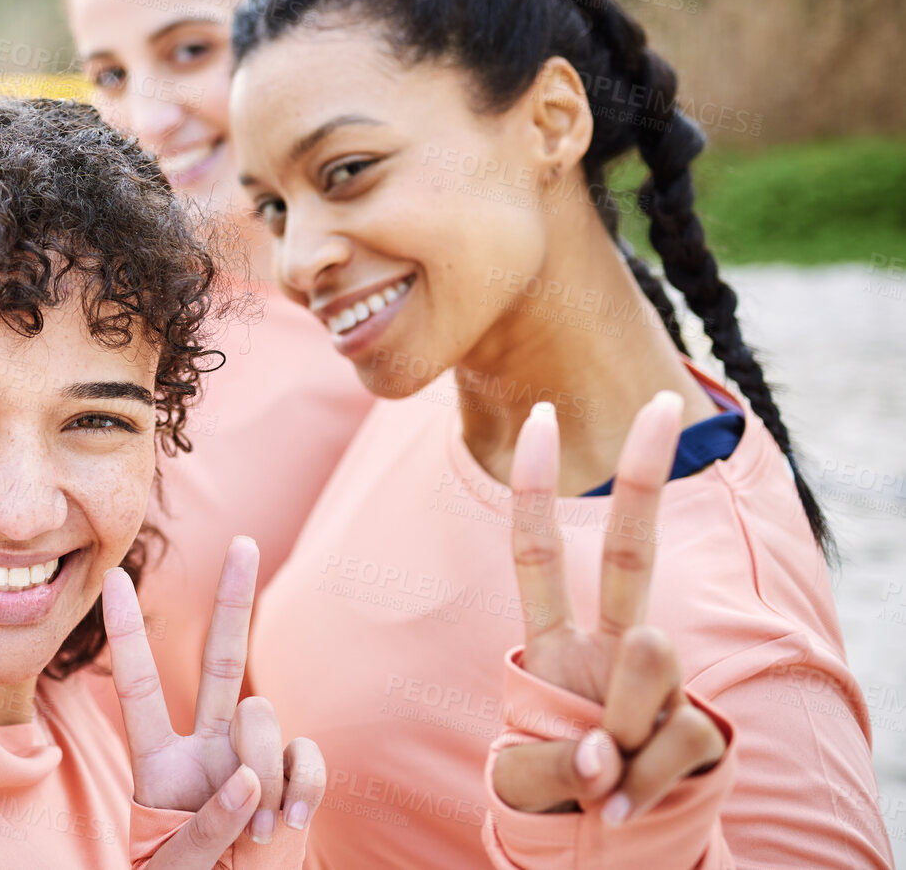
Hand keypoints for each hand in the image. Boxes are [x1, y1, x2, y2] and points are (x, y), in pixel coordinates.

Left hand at [105, 536, 324, 865]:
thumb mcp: (173, 865)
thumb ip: (205, 829)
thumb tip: (249, 780)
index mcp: (160, 764)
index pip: (138, 689)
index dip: (128, 634)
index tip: (115, 579)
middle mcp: (209, 749)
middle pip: (223, 662)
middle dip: (235, 600)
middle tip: (245, 541)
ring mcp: (255, 760)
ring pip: (264, 722)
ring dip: (261, 774)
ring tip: (252, 836)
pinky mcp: (294, 780)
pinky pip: (306, 760)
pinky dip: (300, 790)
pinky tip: (285, 824)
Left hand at [493, 392, 727, 823]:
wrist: (614, 851)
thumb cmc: (559, 799)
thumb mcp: (525, 779)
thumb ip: (554, 761)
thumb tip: (606, 747)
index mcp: (554, 646)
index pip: (540, 557)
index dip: (533, 491)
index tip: (540, 417)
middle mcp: (611, 650)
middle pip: (634, 556)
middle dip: (645, 477)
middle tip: (665, 402)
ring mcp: (662, 687)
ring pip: (653, 664)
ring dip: (620, 733)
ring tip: (602, 783)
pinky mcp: (703, 733)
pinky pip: (674, 742)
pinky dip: (639, 785)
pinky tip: (625, 806)